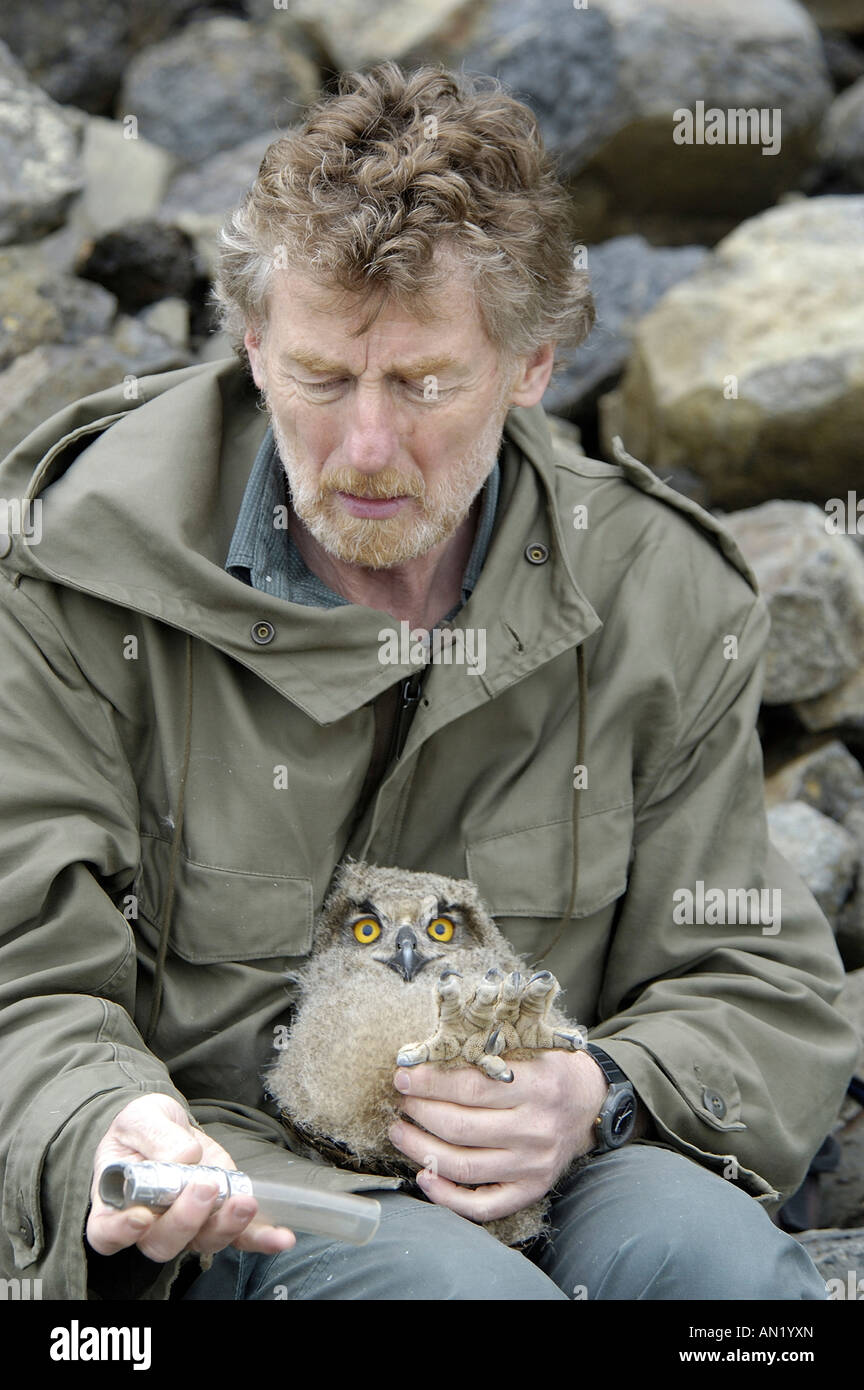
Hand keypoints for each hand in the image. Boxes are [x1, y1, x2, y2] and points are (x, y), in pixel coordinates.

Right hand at [86, 1094, 295, 1262]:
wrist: (166, 1125)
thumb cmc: (141, 1126)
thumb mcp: (142, 1118)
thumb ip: (156, 1136)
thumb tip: (184, 1157)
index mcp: (116, 1203)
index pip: (107, 1232)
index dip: (120, 1232)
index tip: (140, 1218)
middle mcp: (149, 1224)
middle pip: (161, 1242)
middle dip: (186, 1220)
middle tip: (203, 1187)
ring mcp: (187, 1223)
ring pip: (202, 1241)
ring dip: (226, 1227)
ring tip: (243, 1202)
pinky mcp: (218, 1216)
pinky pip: (239, 1237)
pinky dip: (260, 1239)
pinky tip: (281, 1238)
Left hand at [388, 1049, 608, 1224]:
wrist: (590, 1104)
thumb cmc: (550, 1070)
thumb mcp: (529, 1047)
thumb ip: (486, 1051)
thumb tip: (426, 1055)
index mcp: (537, 1086)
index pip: (470, 1086)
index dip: (430, 1083)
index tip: (403, 1076)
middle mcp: (536, 1129)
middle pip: (461, 1127)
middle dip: (420, 1112)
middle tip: (401, 1100)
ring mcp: (533, 1165)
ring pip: (464, 1165)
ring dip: (421, 1149)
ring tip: (400, 1131)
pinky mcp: (531, 1190)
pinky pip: (483, 1205)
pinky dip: (447, 1196)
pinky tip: (424, 1175)